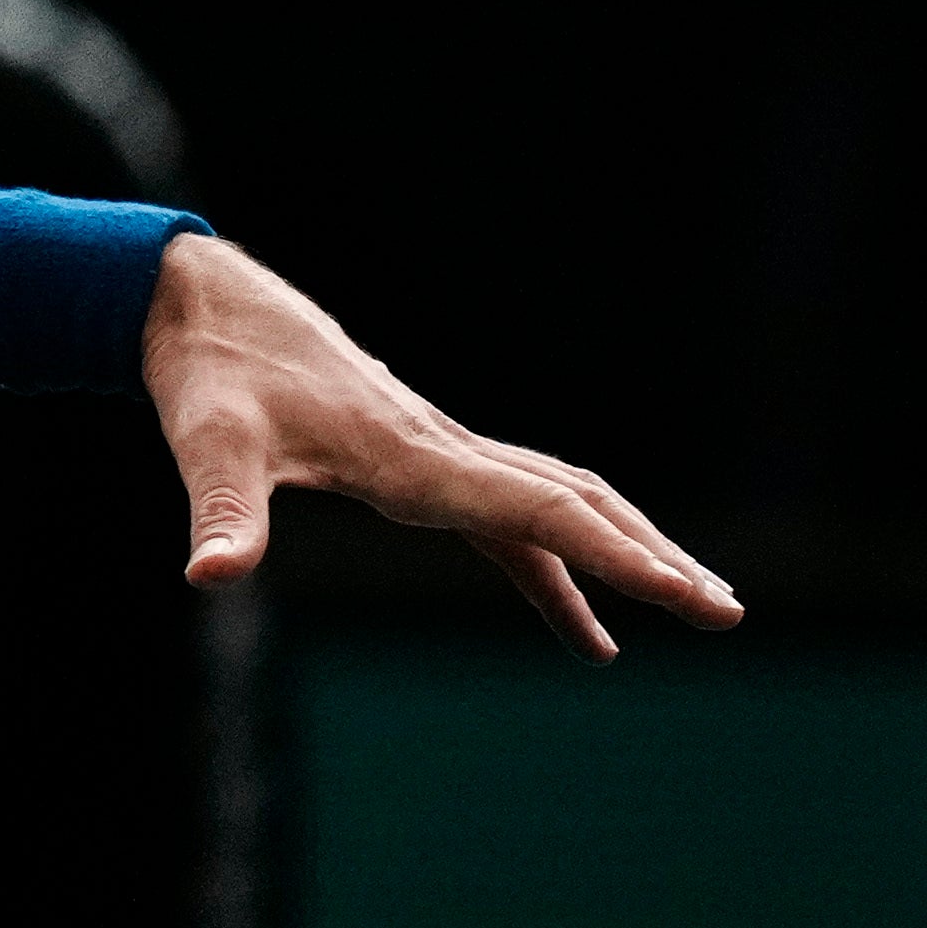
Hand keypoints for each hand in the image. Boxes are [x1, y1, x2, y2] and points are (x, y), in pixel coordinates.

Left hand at [149, 230, 735, 658]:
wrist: (201, 301)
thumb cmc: (207, 373)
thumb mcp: (206, 446)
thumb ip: (221, 514)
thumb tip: (207, 576)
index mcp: (414, 456)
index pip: (540, 511)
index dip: (617, 559)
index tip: (690, 596)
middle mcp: (443, 449)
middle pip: (578, 504)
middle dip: (652, 560)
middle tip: (725, 615)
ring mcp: (438, 451)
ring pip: (559, 504)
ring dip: (624, 556)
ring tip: (690, 608)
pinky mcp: (417, 459)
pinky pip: (509, 521)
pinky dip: (552, 569)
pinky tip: (578, 626)